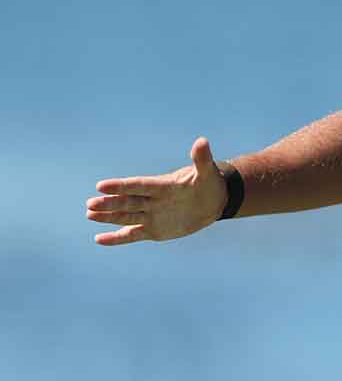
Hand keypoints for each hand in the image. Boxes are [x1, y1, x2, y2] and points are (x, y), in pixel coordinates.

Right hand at [86, 137, 228, 245]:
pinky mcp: (153, 230)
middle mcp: (152, 200)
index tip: (102, 186)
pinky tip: (99, 239)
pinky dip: (117, 238)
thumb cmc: (208, 184)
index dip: (122, 186)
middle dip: (110, 204)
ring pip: (126, 217)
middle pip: (128, 202)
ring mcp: (151, 215)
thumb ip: (201, 159)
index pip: (138, 185)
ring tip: (90, 214)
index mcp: (162, 186)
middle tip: (90, 204)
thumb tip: (202, 141)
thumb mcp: (207, 172)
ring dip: (108, 217)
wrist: (213, 202)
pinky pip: (132, 235)